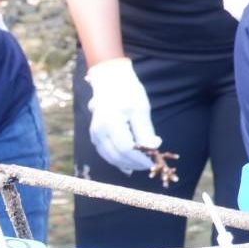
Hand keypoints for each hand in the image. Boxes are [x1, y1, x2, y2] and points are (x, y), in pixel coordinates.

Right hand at [83, 58, 159, 173]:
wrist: (109, 81)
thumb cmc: (127, 92)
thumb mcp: (140, 109)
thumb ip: (145, 131)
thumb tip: (153, 148)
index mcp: (110, 124)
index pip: (125, 149)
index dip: (139, 158)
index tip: (152, 161)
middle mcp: (99, 132)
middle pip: (116, 156)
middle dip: (133, 163)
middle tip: (149, 165)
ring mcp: (95, 134)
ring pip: (109, 157)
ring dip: (125, 163)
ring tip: (139, 165)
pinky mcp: (95, 135)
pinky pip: (105, 152)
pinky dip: (116, 160)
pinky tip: (127, 164)